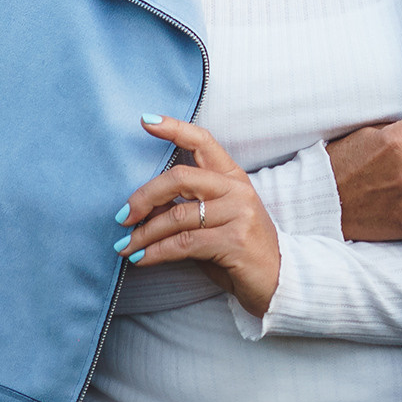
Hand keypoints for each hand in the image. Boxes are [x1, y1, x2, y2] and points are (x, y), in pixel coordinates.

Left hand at [115, 117, 283, 318]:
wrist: (278, 280)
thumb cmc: (240, 250)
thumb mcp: (215, 221)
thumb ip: (187, 208)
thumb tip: (142, 209)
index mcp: (233, 177)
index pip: (202, 141)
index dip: (174, 129)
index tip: (146, 121)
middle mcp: (237, 190)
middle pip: (179, 178)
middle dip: (143, 197)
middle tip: (123, 216)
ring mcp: (239, 214)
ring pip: (177, 216)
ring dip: (144, 234)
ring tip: (125, 246)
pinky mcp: (235, 241)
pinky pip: (183, 243)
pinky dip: (156, 252)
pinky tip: (141, 259)